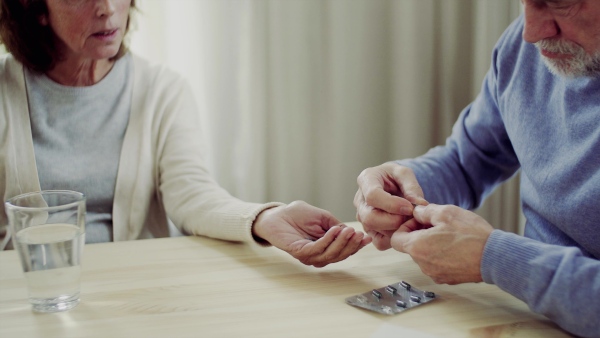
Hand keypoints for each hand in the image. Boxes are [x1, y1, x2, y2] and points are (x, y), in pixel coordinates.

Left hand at [252, 201, 371, 267]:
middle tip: (359, 234)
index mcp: (325, 248)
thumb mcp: (323, 217)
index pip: (344, 251)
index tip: (367, 238)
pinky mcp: (299, 252)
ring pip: (331, 255)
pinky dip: (328, 240)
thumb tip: (351, 232)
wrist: (277, 214)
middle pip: (340, 256)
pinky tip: (335, 230)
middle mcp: (318, 255)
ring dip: (342, 243)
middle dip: (352, 245)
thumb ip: (336, 225)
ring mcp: (309, 256)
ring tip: (349, 231)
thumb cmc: (297, 215)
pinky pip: (317, 249)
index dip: (357, 245)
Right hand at [354, 162, 427, 249]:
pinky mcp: (369, 231)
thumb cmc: (396, 177)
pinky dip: (394, 239)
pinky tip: (402, 228)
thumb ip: (412, 187)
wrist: (392, 185)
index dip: (392, 205)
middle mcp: (360, 200)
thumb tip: (420, 204)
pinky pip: (379, 242)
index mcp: (366, 180)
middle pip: (370, 218)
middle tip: (410, 216)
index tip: (409, 207)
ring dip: (396, 229)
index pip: (372, 196)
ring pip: (375, 231)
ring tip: (409, 220)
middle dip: (393, 220)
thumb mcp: (405, 174)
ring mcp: (362, 217)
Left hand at [391, 204, 493, 283]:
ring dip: (432, 244)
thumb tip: (417, 212)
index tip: (419, 221)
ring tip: (451, 235)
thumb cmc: (471, 234)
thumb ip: (425, 211)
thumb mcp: (446, 212)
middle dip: (420, 234)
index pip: (395, 239)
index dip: (405, 227)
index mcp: (417, 247)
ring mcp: (435, 274)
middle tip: (438, 225)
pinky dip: (442, 255)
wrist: (494, 257)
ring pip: (425, 256)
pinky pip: (437, 264)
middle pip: (411, 247)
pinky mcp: (447, 279)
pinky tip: (457, 246)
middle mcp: (422, 264)